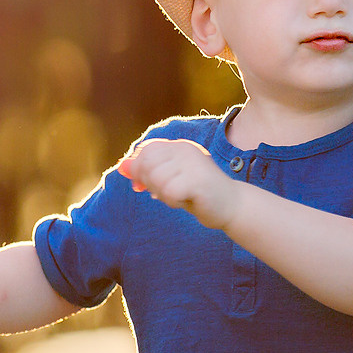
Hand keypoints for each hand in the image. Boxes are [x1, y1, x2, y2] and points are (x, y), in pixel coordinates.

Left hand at [117, 139, 239, 230]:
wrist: (232, 206)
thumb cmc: (198, 194)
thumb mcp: (170, 180)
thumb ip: (147, 172)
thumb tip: (121, 166)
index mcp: (179, 146)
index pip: (145, 151)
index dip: (138, 170)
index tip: (143, 186)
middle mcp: (186, 149)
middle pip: (147, 164)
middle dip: (149, 183)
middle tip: (164, 194)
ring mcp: (193, 163)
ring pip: (157, 179)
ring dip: (163, 194)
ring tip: (179, 197)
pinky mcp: (199, 181)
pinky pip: (169, 192)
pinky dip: (173, 201)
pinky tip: (186, 201)